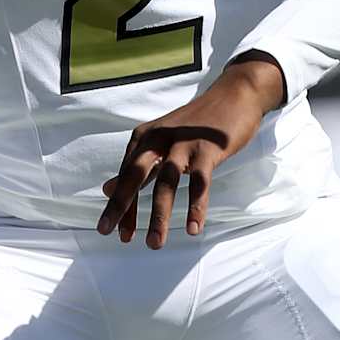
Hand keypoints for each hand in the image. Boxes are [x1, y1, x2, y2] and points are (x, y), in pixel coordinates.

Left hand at [97, 58, 283, 248]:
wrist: (234, 96)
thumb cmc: (195, 124)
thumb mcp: (160, 141)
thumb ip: (137, 166)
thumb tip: (106, 189)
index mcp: (144, 138)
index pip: (126, 176)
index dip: (118, 205)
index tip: (110, 231)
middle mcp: (159, 138)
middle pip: (135, 176)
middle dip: (123, 207)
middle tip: (117, 237)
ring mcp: (184, 143)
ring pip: (167, 183)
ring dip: (159, 215)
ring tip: (154, 243)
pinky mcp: (208, 149)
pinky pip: (200, 183)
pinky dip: (195, 207)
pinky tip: (193, 228)